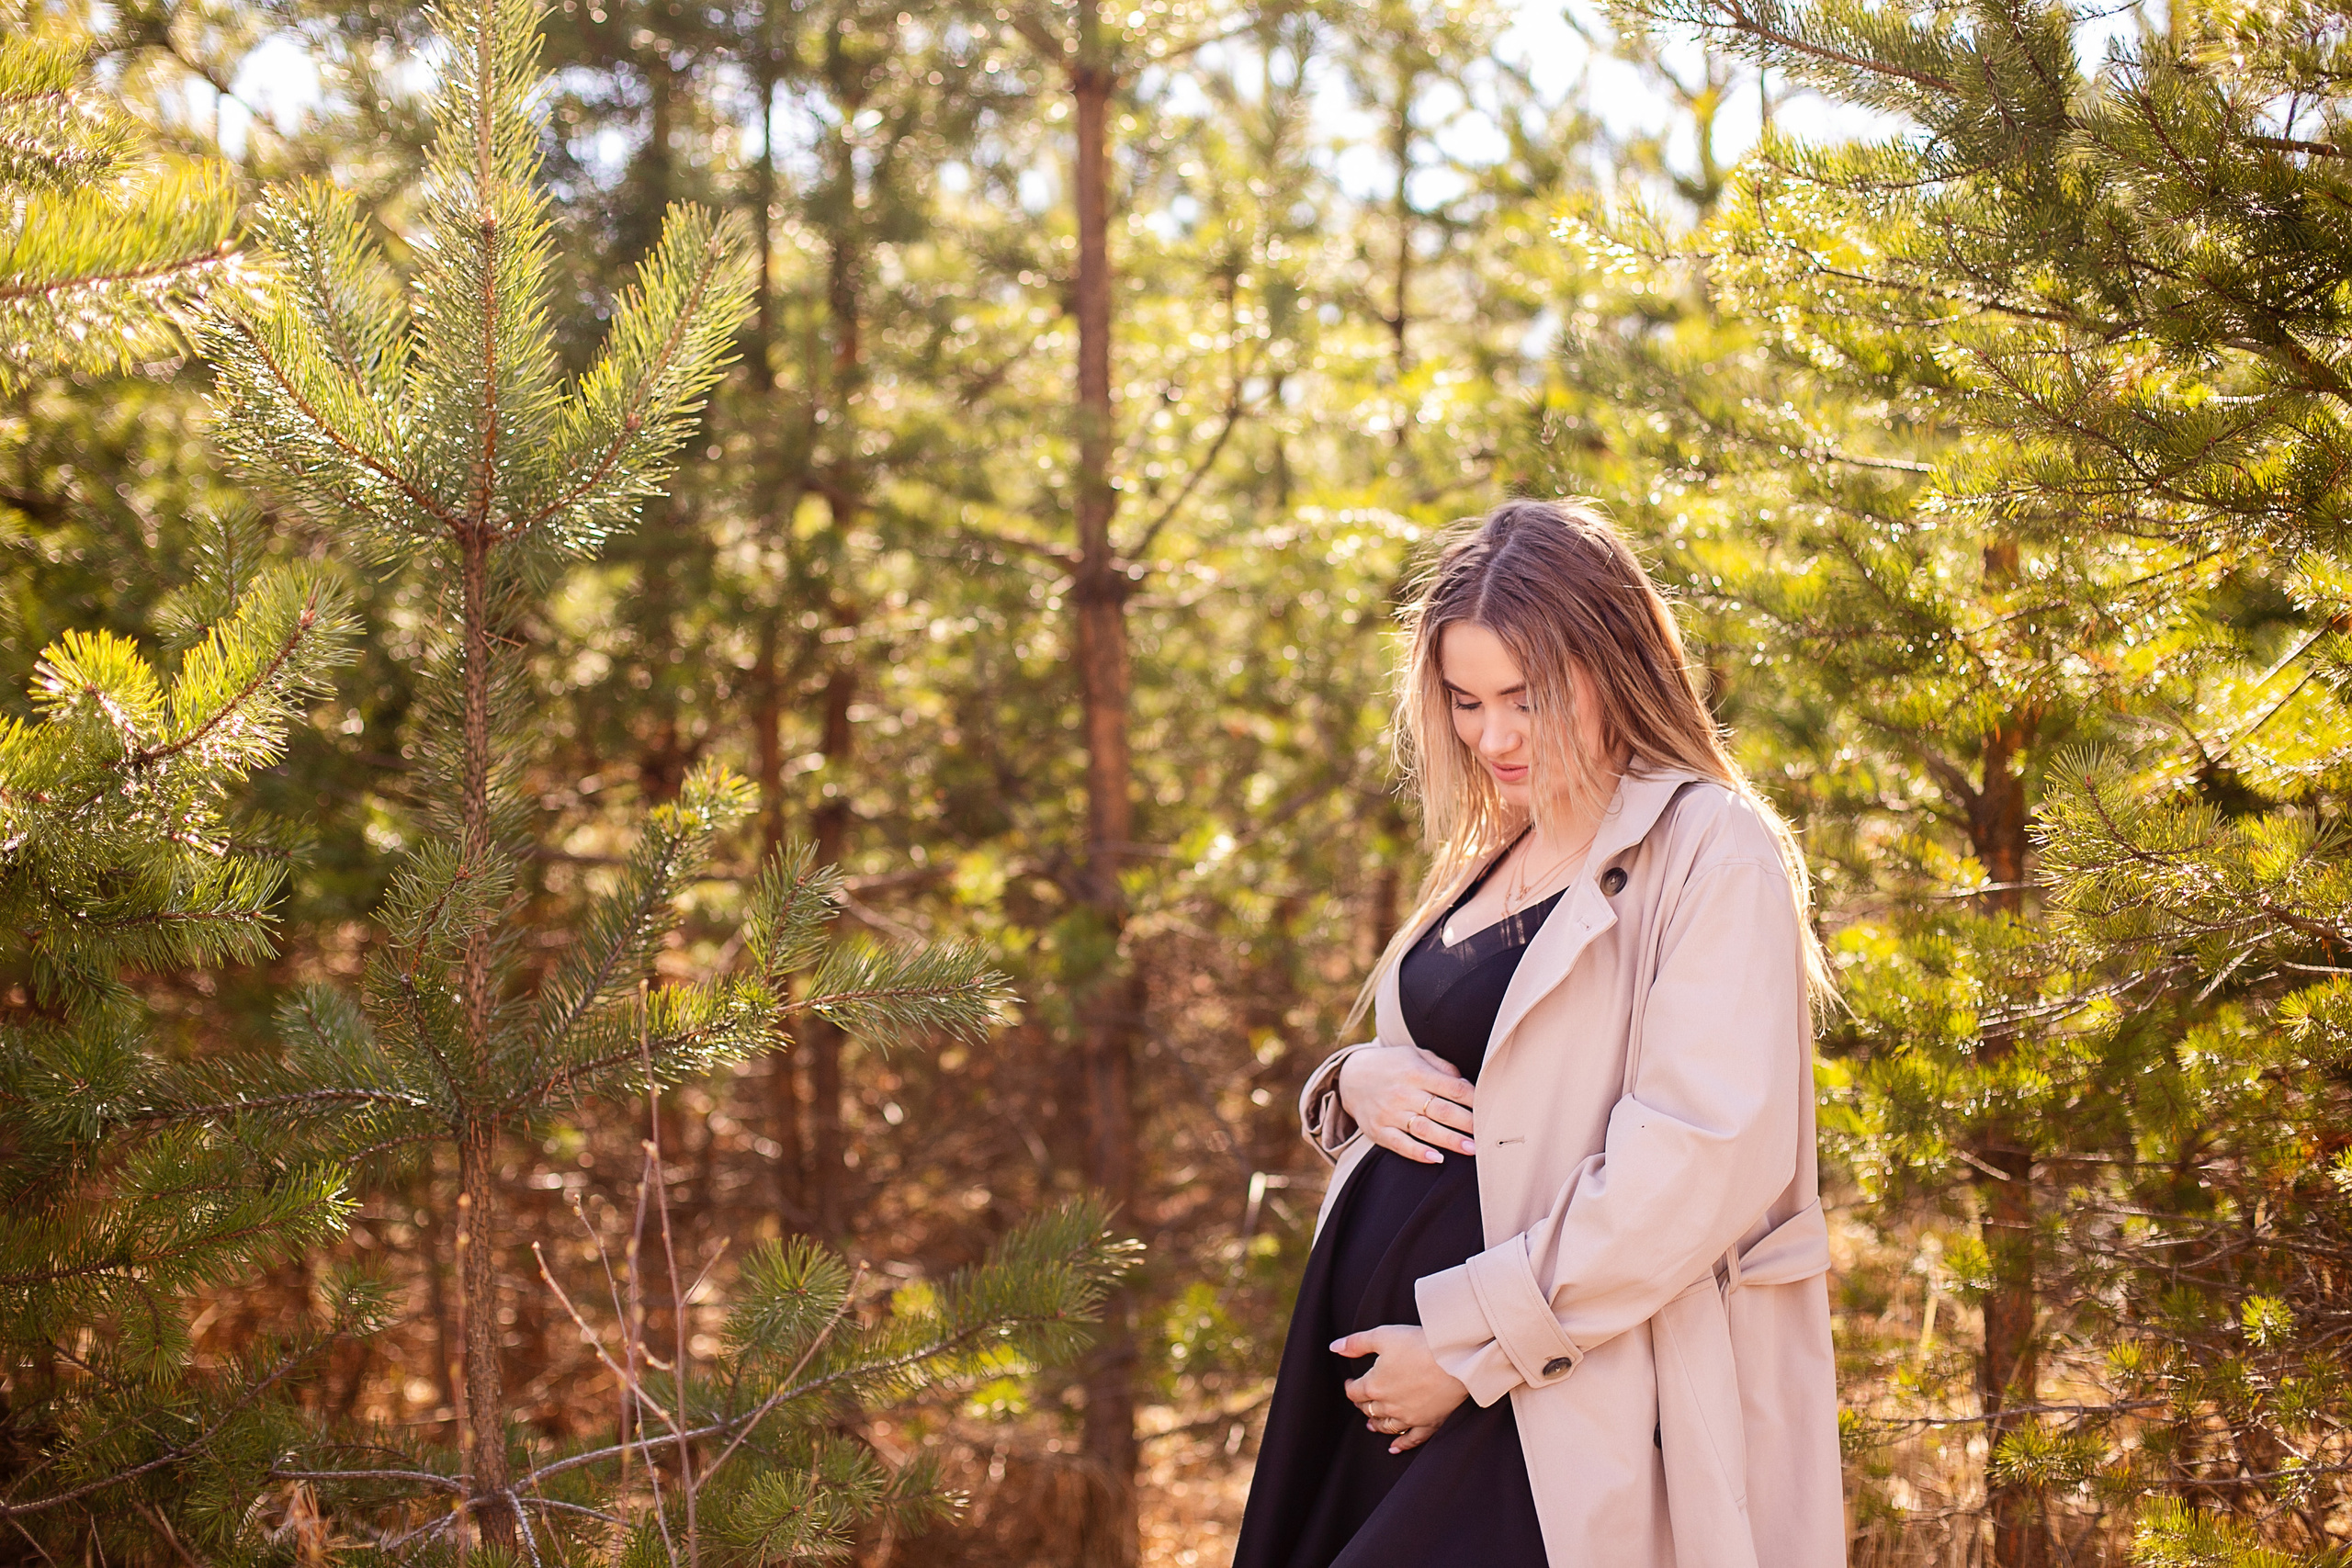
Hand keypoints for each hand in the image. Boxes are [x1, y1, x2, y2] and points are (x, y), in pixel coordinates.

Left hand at [1333, 1324, 1468, 1454]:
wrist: (1456, 1359)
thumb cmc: (1419, 1344)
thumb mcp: (1383, 1336)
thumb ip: (1356, 1343)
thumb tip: (1335, 1347)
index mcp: (1374, 1385)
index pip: (1354, 1392)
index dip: (1350, 1388)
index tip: (1350, 1383)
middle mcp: (1388, 1405)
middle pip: (1369, 1410)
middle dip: (1363, 1405)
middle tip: (1362, 1401)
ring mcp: (1409, 1417)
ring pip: (1386, 1426)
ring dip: (1377, 1425)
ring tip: (1372, 1425)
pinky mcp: (1429, 1423)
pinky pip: (1412, 1439)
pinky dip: (1401, 1445)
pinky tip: (1394, 1448)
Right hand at [1336, 1044, 1474, 1162]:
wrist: (1350, 1077)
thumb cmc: (1393, 1065)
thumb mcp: (1416, 1055)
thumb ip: (1442, 1068)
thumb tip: (1467, 1085)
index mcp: (1416, 1072)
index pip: (1452, 1088)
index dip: (1474, 1100)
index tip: (1492, 1109)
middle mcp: (1403, 1093)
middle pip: (1442, 1110)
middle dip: (1467, 1124)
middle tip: (1487, 1134)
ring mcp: (1390, 1113)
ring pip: (1424, 1130)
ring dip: (1450, 1141)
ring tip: (1471, 1150)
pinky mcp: (1379, 1130)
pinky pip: (1400, 1144)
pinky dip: (1418, 1153)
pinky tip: (1437, 1159)